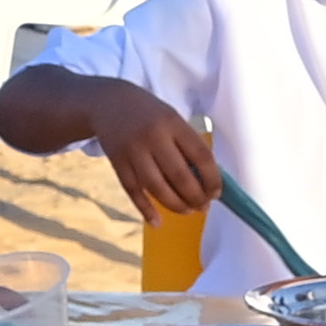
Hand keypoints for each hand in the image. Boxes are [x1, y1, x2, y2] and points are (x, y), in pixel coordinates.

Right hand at [81, 80, 226, 225]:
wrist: (108, 103)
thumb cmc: (150, 114)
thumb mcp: (172, 119)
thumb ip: (188, 145)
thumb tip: (207, 181)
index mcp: (173, 123)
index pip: (200, 155)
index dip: (212, 179)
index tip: (216, 193)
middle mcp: (153, 136)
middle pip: (180, 176)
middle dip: (196, 197)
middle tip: (203, 206)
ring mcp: (133, 151)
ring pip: (157, 187)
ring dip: (176, 205)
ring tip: (188, 210)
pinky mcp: (117, 163)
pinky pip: (133, 191)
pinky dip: (146, 210)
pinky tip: (158, 222)